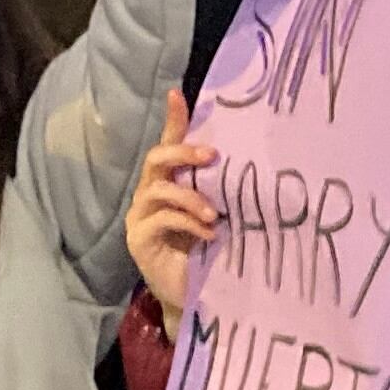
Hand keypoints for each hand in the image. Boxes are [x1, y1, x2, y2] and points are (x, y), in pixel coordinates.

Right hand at [127, 87, 218, 323]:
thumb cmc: (206, 252)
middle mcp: (148, 195)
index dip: (173, 119)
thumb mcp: (216, 214)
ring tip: (214, 216)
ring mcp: (139, 217)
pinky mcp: (138, 239)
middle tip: (213, 156)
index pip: (167, 143)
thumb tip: (251, 159)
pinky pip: (160, 219)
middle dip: (184, 152)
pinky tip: (210, 236)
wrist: (192, 296)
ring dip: (191, 198)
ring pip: (159, 189)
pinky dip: (188, 224)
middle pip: (156, 158)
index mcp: (167, 183)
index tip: (178, 93)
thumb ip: (220, 190)